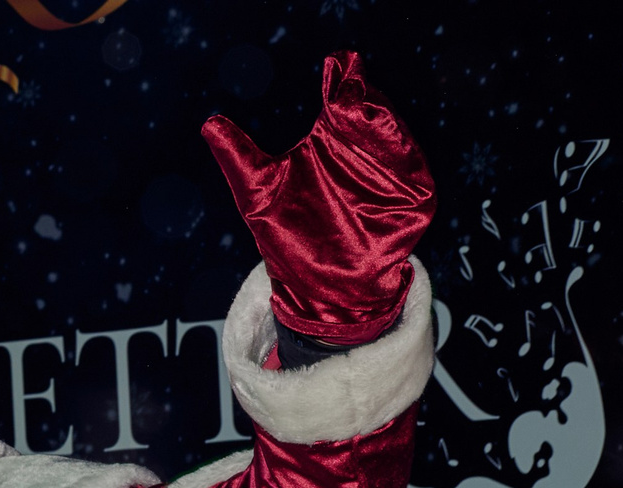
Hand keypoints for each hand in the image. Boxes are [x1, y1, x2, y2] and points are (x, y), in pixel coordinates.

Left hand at [201, 51, 434, 343]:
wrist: (321, 291)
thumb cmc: (288, 240)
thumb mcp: (257, 194)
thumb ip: (239, 156)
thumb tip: (210, 123)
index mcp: (332, 140)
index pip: (340, 97)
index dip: (341, 78)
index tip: (336, 63)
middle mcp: (363, 149)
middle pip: (370, 109)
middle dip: (360, 96)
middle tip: (343, 88)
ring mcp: (391, 172)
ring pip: (393, 133)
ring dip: (377, 120)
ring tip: (352, 108)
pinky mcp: (413, 197)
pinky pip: (413, 167)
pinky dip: (399, 152)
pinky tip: (378, 146)